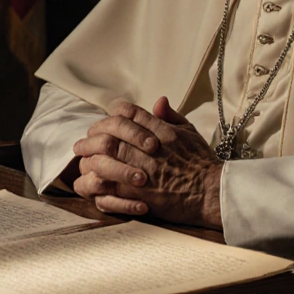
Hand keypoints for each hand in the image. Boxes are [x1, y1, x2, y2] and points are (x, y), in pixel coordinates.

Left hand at [73, 97, 222, 228]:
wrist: (212, 193)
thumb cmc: (202, 163)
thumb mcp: (190, 133)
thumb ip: (171, 116)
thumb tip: (158, 100)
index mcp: (161, 130)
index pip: (127, 114)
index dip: (109, 118)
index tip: (101, 125)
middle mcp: (148, 147)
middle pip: (109, 135)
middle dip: (91, 138)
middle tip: (81, 144)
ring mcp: (141, 170)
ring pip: (104, 158)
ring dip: (89, 159)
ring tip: (81, 162)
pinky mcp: (138, 192)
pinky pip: (108, 185)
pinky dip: (96, 182)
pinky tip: (90, 182)